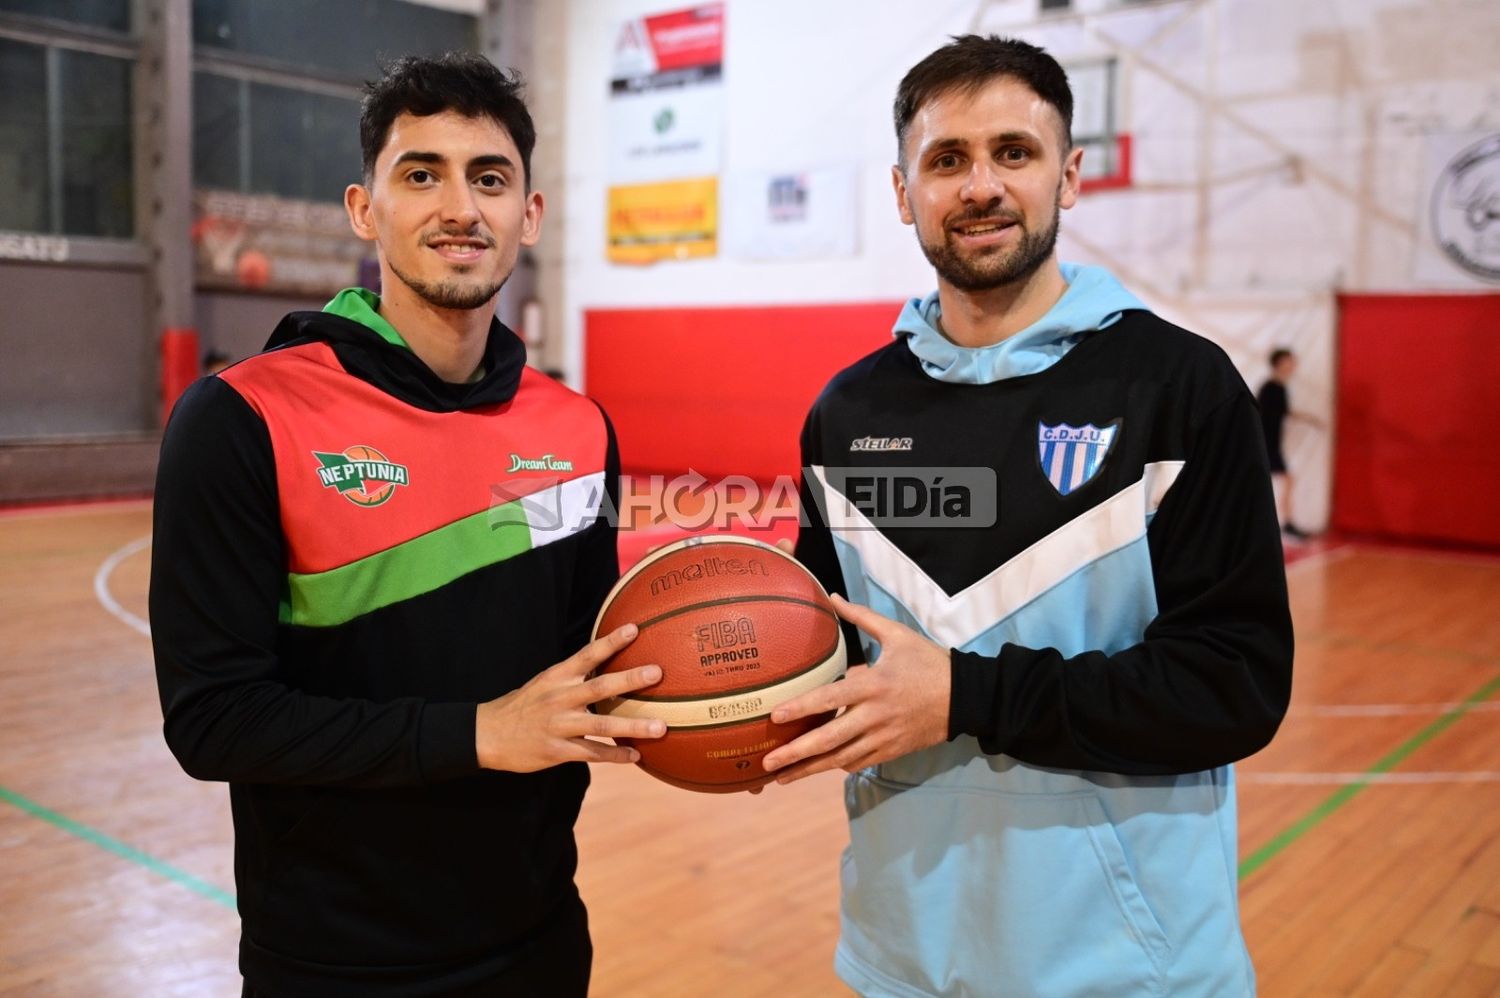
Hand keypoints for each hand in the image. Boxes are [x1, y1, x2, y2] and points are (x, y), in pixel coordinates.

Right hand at [475, 624, 665, 771]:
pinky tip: (635, 756)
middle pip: (600, 686)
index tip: (635, 629)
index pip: (587, 654)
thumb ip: (573, 675)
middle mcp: (560, 698)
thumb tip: (608, 661)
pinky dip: (614, 756)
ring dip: (633, 726)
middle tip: (657, 672)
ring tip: (660, 727)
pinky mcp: (556, 750)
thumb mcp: (544, 682)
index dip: (611, 641)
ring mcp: (559, 725)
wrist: (486, 734)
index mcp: (557, 677)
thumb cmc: (523, 705)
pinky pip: (591, 753)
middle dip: (630, 680)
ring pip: (602, 725)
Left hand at [760, 595, 949, 783]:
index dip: (801, 708)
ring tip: (781, 777)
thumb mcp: (897, 634)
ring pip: (840, 759)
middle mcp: (875, 716)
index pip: (830, 699)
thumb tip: (832, 596)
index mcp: (873, 685)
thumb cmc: (928, 662)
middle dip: (796, 754)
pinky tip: (819, 767)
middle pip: (829, 740)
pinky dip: (838, 765)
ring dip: (810, 770)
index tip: (775, 716)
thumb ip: (862, 617)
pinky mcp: (892, 751)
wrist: (965, 697)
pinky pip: (859, 763)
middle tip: (766, 763)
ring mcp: (883, 738)